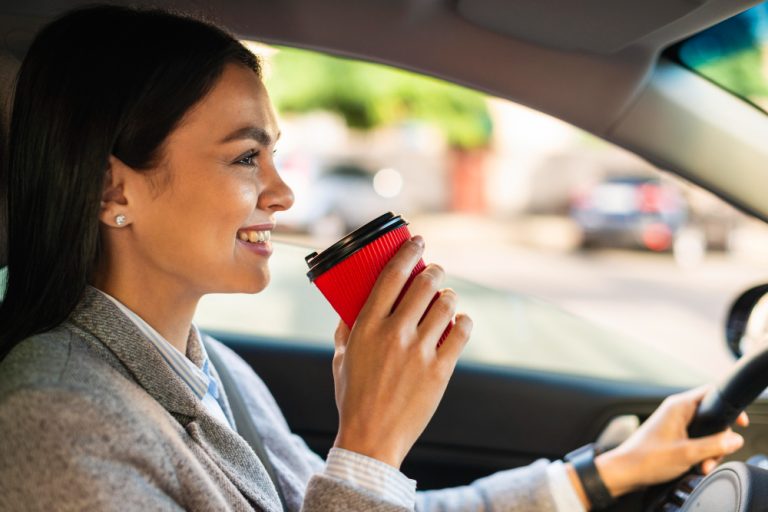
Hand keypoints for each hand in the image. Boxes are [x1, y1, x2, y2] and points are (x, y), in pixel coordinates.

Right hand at [331, 236, 472, 467]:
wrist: (371, 438)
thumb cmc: (352, 397)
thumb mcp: (341, 358)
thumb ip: (346, 329)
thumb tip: (351, 308)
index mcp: (366, 326)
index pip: (392, 275)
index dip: (408, 251)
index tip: (418, 241)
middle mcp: (394, 333)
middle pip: (424, 284)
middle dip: (434, 271)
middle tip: (436, 271)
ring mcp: (419, 351)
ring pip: (446, 305)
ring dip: (449, 296)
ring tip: (447, 299)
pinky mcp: (440, 370)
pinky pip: (462, 333)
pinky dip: (464, 323)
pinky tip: (461, 323)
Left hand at [593, 386, 747, 497]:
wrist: (625, 470)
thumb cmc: (647, 459)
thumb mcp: (687, 453)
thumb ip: (714, 445)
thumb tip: (734, 439)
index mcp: (679, 406)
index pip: (711, 393)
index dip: (728, 407)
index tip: (738, 423)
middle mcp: (676, 410)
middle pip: (712, 417)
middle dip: (717, 440)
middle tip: (711, 457)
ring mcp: (674, 423)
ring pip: (704, 431)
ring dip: (708, 450)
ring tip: (701, 465)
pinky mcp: (672, 435)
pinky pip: (695, 440)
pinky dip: (698, 453)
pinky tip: (695, 466)